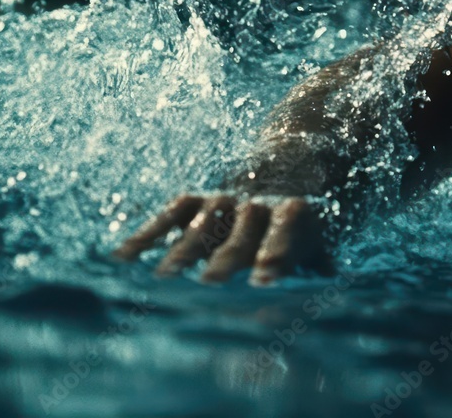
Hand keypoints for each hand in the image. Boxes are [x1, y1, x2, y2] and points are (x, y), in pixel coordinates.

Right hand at [112, 194, 328, 284]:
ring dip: (183, 249)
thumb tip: (329, 285)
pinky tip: (122, 260)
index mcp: (292, 213)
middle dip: (226, 257)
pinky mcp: (195, 199)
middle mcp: (256, 204)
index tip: (265, 280)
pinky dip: (146, 235)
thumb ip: (317, 265)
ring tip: (163, 277)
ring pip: (202, 223)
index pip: (286, 229)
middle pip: (240, 231)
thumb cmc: (299, 228)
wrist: (284, 166)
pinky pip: (168, 215)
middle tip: (211, 283)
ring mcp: (223, 201)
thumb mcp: (316, 243)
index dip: (276, 252)